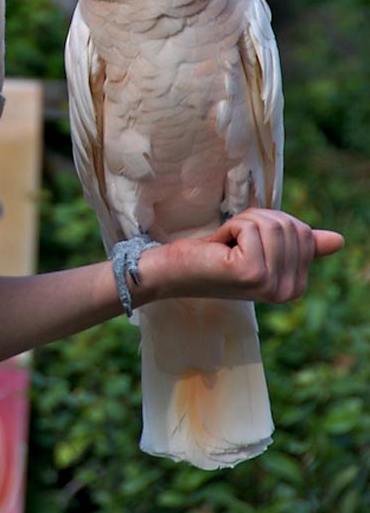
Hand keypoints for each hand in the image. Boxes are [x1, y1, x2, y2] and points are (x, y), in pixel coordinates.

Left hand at [158, 208, 343, 303]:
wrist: (173, 271)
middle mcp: (289, 291)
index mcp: (296, 287)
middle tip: (233, 243)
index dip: (271, 224)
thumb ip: (296, 244)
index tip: (247, 244)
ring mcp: (271, 284)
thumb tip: (338, 240)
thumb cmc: (214, 256)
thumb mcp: (260, 247)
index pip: (304, 232)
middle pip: (289, 225)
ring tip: (226, 245)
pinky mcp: (251, 273)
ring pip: (271, 223)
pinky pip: (250, 227)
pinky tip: (218, 248)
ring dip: (242, 223)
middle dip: (256, 221)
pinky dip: (230, 228)